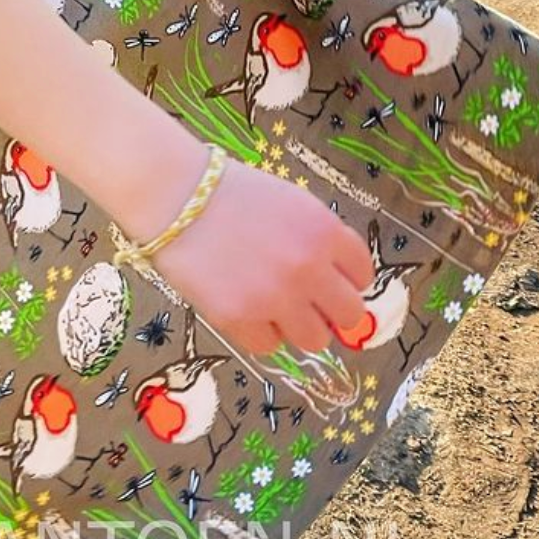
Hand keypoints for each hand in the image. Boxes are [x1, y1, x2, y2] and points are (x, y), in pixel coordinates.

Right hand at [141, 156, 375, 356]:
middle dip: (331, 310)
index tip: (330, 281)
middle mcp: (309, 267)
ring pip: (314, 339)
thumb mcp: (289, 202)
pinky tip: (243, 307)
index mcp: (324, 230)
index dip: (347, 279)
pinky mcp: (242, 318)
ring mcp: (276, 296)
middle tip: (307, 303)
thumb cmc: (229, 191)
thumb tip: (335, 280)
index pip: (363, 274)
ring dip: (297, 326)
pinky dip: (260, 332)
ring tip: (272, 306)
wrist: (175, 194)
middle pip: (348, 314)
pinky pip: (270, 346)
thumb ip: (317, 238)